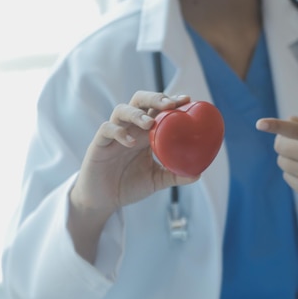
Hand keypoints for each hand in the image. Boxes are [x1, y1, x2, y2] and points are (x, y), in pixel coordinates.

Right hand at [71, 91, 198, 216]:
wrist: (104, 200)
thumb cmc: (130, 185)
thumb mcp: (156, 180)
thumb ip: (175, 176)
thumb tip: (198, 174)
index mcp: (146, 133)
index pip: (158, 109)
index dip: (172, 101)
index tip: (187, 100)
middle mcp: (131, 128)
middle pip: (140, 101)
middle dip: (155, 98)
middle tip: (170, 104)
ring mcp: (114, 134)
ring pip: (122, 110)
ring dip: (137, 113)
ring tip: (149, 123)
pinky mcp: (99, 143)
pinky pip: (107, 129)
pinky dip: (118, 132)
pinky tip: (130, 142)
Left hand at [256, 116, 297, 211]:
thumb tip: (279, 126)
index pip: (295, 130)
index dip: (276, 126)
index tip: (260, 124)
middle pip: (279, 146)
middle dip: (283, 144)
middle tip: (297, 146)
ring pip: (280, 162)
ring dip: (289, 159)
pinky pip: (286, 176)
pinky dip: (293, 173)